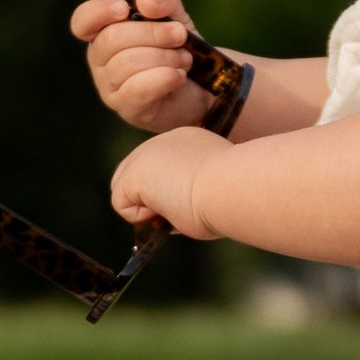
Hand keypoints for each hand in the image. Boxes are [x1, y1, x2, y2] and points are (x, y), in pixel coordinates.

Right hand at [71, 0, 213, 132]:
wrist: (202, 87)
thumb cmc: (178, 49)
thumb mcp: (174, 16)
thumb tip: (145, 1)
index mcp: (103, 32)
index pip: (82, 22)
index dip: (98, 12)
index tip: (125, 8)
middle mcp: (100, 60)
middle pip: (111, 39)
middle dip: (152, 33)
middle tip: (180, 34)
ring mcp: (109, 87)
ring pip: (127, 63)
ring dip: (164, 57)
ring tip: (184, 59)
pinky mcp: (127, 108)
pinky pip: (139, 88)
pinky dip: (165, 77)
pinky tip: (179, 76)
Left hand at [109, 128, 224, 238]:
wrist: (235, 187)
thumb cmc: (236, 194)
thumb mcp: (215, 187)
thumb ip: (192, 191)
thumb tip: (171, 216)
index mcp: (189, 141)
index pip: (163, 170)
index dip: (169, 192)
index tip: (192, 202)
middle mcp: (164, 142)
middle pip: (137, 175)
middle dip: (150, 200)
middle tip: (178, 211)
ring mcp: (145, 155)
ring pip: (126, 191)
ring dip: (147, 209)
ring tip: (176, 209)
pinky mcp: (133, 175)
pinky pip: (122, 205)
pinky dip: (142, 218)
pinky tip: (167, 209)